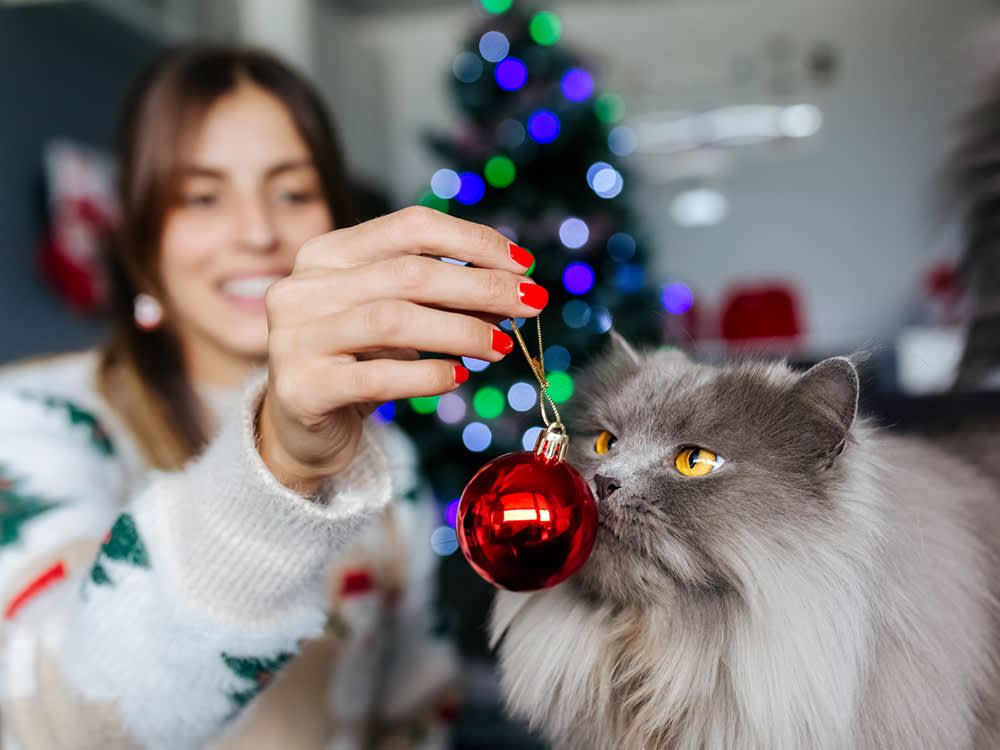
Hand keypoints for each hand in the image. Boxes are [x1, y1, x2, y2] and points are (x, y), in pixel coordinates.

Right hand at [258, 206, 546, 493]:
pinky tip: (458, 377)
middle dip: (481, 287)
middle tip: (531, 305)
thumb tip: (513, 292)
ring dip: (461, 331)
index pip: (410, 226)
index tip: (523, 264)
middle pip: (409, 272)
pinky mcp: (300, 388)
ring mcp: (294, 337)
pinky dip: (428, 375)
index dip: (473, 241)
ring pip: (394, 320)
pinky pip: (377, 376)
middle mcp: (302, 287)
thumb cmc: (358, 364)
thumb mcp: (399, 321)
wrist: (302, 431)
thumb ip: (443, 300)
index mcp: (326, 254)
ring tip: (501, 346)